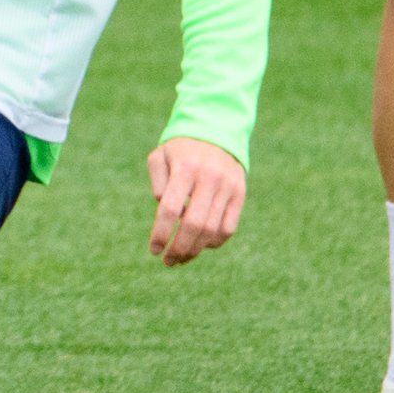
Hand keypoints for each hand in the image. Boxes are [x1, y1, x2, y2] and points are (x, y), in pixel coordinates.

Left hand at [146, 137, 246, 264]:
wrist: (217, 130)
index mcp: (185, 169)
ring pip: (212, 230)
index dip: (160, 233)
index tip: (154, 250)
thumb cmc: (180, 149)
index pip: (169, 209)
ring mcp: (227, 187)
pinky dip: (215, 242)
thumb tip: (163, 209)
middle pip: (194, 225)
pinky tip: (201, 246)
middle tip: (168, 261)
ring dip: (196, 250)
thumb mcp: (160, 156)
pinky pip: (229, 228)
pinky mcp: (239, 194)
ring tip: (181, 258)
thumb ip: (157, 182)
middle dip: (179, 248)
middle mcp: (209, 179)